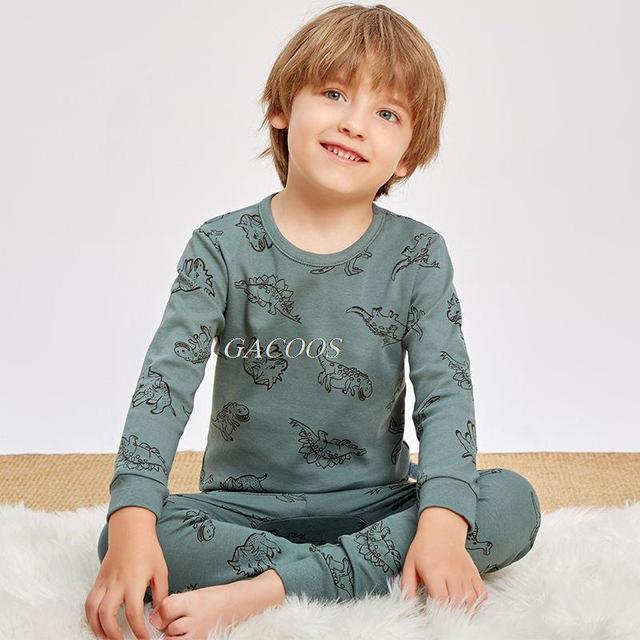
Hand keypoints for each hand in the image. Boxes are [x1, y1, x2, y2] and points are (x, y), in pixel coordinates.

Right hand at [85, 507, 168, 639]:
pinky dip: (90, 616)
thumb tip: (158, 614)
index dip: (138, 630)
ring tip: (107, 638)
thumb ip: (161, 593)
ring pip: (92, 610)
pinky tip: (98, 624)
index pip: (133, 613)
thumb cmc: (148, 549)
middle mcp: (116, 583)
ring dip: (97, 628)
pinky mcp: (98, 580)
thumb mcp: (161, 570)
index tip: (144, 639)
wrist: (131, 529)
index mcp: (134, 581)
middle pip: (107, 615)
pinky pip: (89, 601)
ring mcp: (104, 581)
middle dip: (113, 634)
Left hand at [400, 507, 487, 609]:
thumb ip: (407, 585)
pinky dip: (478, 603)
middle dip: (451, 614)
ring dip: (465, 611)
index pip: (440, 599)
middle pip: (457, 603)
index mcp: (434, 571)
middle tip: (444, 615)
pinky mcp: (474, 572)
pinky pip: (482, 594)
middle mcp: (451, 573)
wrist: (442, 528)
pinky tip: (468, 604)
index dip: (437, 611)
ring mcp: (465, 573)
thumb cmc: (423, 547)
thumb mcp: (410, 564)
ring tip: (456, 613)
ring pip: (471, 601)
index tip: (433, 613)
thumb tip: (409, 603)